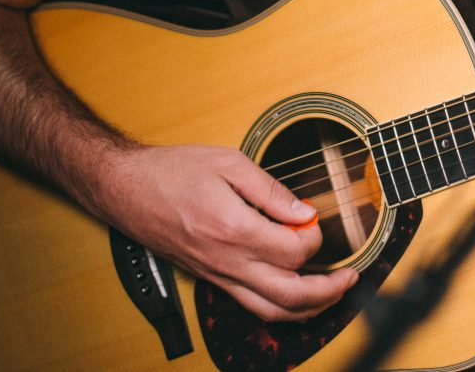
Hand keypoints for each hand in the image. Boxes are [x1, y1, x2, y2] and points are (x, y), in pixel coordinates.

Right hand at [100, 144, 357, 321]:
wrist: (125, 189)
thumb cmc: (170, 171)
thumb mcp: (227, 163)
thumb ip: (270, 190)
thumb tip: (303, 210)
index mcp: (235, 229)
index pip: (294, 251)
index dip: (315, 238)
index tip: (316, 221)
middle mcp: (227, 261)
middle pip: (289, 295)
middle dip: (327, 291)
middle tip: (349, 277)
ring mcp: (217, 275)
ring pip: (270, 310)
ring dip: (307, 308)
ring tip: (331, 294)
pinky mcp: (209, 278)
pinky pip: (250, 305)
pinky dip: (279, 307)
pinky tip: (293, 295)